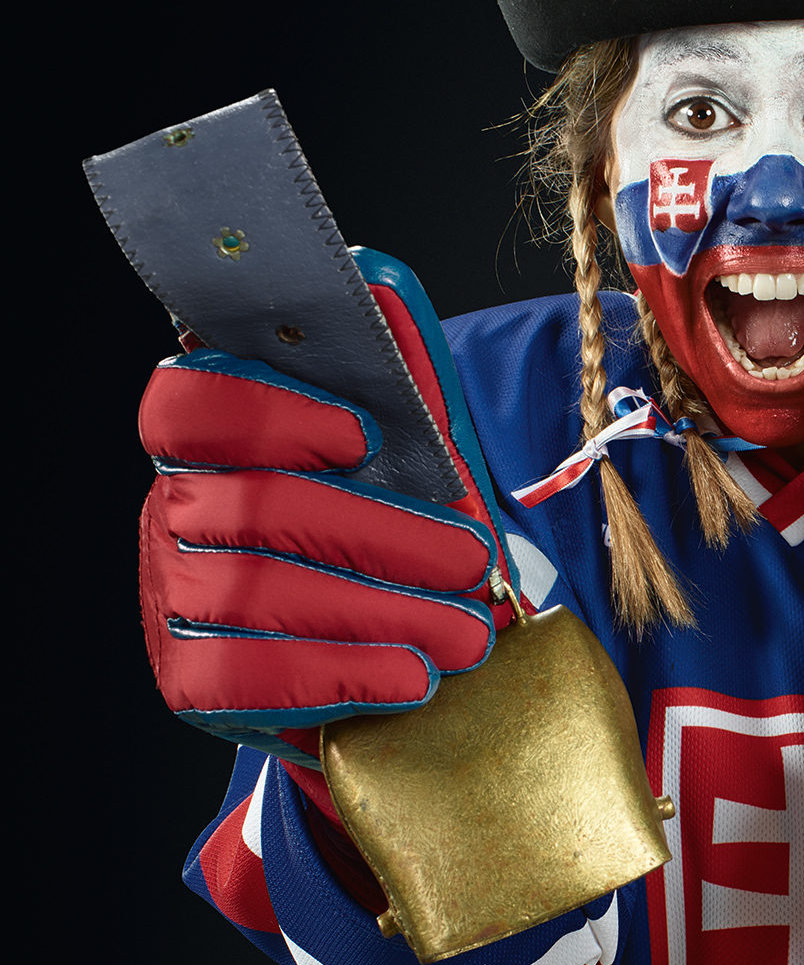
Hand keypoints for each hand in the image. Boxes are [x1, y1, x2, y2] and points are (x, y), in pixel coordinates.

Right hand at [138, 349, 501, 761]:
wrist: (379, 635)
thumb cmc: (384, 522)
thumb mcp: (407, 450)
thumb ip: (396, 376)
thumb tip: (382, 284)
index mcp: (212, 440)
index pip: (192, 405)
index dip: (269, 413)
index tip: (364, 435)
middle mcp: (175, 511)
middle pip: (254, 511)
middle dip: (378, 537)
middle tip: (471, 562)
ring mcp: (171, 596)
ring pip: (255, 597)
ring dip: (376, 613)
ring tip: (467, 635)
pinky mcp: (188, 677)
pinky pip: (243, 680)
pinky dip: (339, 677)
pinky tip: (411, 678)